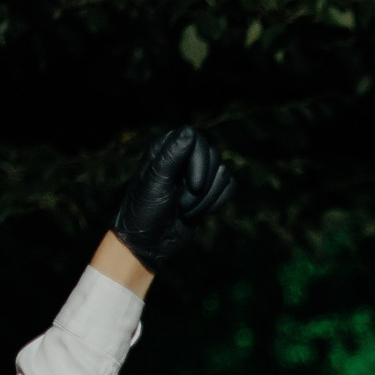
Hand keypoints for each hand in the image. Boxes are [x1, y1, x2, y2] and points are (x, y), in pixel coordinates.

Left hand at [110, 126, 237, 271]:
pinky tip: (198, 212)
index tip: (193, 185)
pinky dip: (217, 202)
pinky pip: (229, 186)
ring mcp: (197, 175)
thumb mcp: (156, 182)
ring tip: (184, 210)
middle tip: (181, 202)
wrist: (149, 243)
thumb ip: (172, 155)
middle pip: (214, 156)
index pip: (196, 140)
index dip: (200, 162)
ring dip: (206, 198)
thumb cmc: (145, 211)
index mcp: (165, 149)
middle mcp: (183, 158)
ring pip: (223, 173)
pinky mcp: (208, 192)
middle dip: (202, 185)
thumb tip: (189, 130)